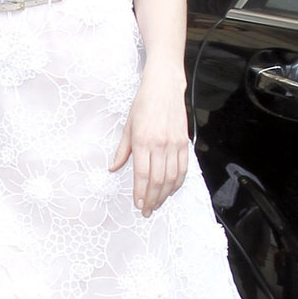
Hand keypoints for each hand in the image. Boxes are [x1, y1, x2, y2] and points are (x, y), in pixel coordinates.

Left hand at [110, 67, 188, 216]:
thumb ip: (122, 151)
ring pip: (171, 178)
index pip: (142, 175)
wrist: (164, 87)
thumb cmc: (143, 104)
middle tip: (147, 211)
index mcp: (142, 141)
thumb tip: (113, 168)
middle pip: (157, 181)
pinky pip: (183, 168)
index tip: (138, 205)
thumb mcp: (128, 126)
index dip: (141, 193)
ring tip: (158, 204)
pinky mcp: (184, 143)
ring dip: (165, 195)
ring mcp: (174, 144)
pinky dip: (177, 183)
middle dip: (152, 199)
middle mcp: (159, 144)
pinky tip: (171, 190)